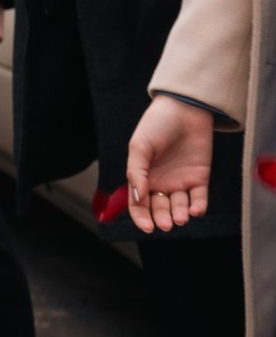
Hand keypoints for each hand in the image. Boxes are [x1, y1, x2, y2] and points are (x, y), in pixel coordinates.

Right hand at [126, 95, 217, 232]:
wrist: (185, 109)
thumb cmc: (156, 124)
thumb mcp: (139, 146)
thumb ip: (137, 172)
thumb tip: (137, 197)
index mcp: (142, 176)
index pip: (138, 204)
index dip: (141, 217)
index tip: (148, 227)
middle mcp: (160, 182)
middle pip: (159, 208)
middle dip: (163, 218)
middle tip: (167, 224)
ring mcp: (180, 181)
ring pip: (179, 206)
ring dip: (180, 215)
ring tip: (181, 217)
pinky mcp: (199, 177)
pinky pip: (199, 197)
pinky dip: (198, 206)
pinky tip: (196, 210)